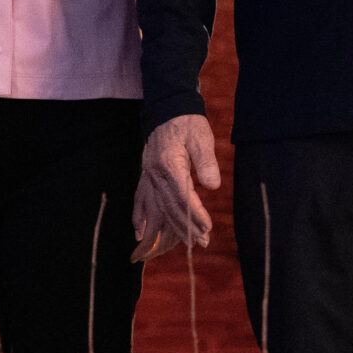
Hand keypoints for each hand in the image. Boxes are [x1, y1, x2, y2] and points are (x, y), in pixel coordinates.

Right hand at [133, 114, 218, 260]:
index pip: (182, 196)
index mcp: (169, 164)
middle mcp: (155, 174)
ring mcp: (147, 176)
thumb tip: (213, 186)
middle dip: (185, 227)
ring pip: (155, 208)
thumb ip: (206, 161)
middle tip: (202, 242)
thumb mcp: (202, 137)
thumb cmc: (188, 123)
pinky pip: (139, 201)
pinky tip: (140, 234)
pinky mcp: (145, 176)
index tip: (207, 228)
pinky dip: (139, 218)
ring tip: (183, 243)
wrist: (168, 110)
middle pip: (169, 207)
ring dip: (168, 228)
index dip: (194, 214)